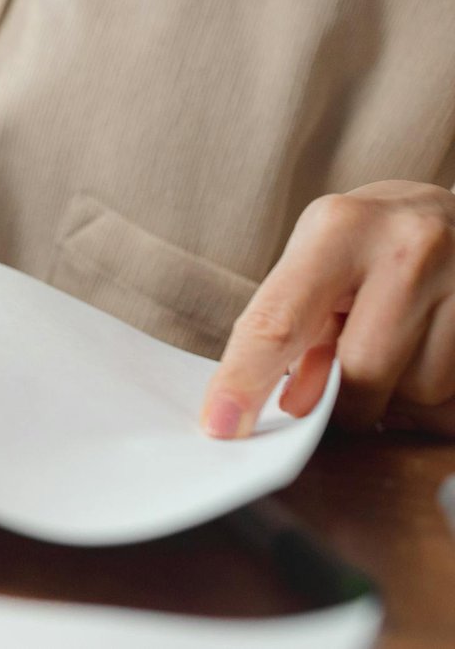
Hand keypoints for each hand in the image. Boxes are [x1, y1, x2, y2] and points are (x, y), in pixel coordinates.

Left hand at [201, 180, 454, 438]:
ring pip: (418, 394)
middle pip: (361, 375)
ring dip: (398, 394)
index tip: (220, 426)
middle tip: (344, 375)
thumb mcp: (319, 262)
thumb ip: (295, 331)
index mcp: (341, 229)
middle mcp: (408, 249)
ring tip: (400, 343)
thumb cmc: (372, 242)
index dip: (245, 380)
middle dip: (344, 397)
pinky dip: (434, 397)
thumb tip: (292, 407)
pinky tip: (431, 354)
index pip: (280, 321)